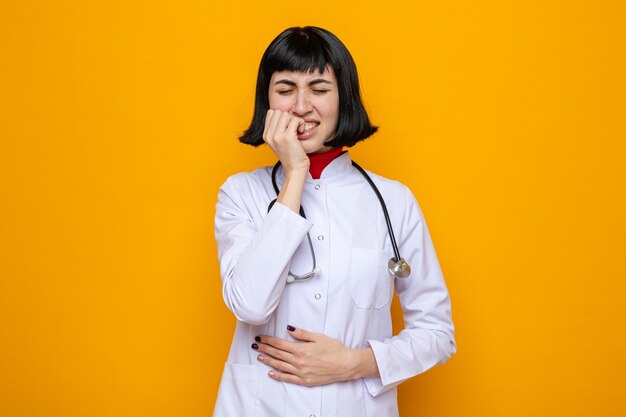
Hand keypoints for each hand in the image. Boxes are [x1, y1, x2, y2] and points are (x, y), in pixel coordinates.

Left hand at [253, 326, 378, 386]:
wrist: (346, 365)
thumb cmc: (335, 349)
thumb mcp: (319, 337)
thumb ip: (302, 333)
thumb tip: (288, 328)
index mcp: (301, 349)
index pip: (280, 343)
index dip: (268, 340)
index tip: (261, 338)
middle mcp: (298, 362)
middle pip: (277, 354)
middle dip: (265, 348)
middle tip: (255, 345)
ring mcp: (301, 372)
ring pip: (280, 366)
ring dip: (268, 360)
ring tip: (260, 356)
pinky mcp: (304, 381)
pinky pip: (287, 378)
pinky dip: (278, 376)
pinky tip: (270, 372)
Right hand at [263, 110, 308, 175]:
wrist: (295, 169)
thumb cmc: (291, 155)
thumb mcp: (278, 141)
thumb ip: (276, 129)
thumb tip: (282, 114)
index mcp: (266, 135)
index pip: (271, 112)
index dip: (282, 117)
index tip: (287, 127)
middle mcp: (269, 135)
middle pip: (278, 112)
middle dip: (288, 118)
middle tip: (293, 129)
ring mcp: (277, 136)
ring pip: (286, 114)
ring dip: (295, 120)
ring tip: (297, 131)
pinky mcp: (287, 137)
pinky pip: (295, 120)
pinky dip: (301, 124)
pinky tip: (301, 132)